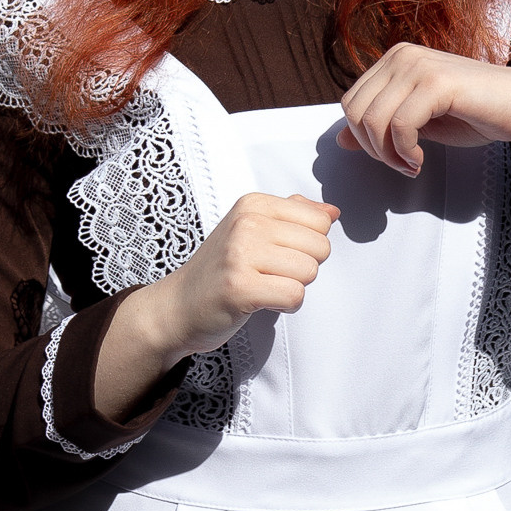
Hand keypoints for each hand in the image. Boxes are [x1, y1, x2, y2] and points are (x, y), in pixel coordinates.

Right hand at [141, 192, 338, 361]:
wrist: (179, 305)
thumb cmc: (221, 270)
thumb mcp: (253, 231)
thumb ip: (294, 217)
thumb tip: (331, 211)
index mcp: (253, 204)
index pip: (320, 221)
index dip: (309, 245)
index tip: (278, 254)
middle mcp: (247, 223)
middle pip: (320, 247)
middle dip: (303, 268)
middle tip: (270, 274)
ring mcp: (241, 254)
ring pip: (309, 272)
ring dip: (293, 287)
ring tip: (264, 286)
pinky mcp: (240, 287)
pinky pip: (294, 295)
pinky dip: (285, 306)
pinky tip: (262, 301)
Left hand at [337, 45, 510, 178]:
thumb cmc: (474, 113)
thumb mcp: (418, 123)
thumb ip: (381, 126)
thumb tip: (342, 139)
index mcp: (394, 61)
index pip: (350, 103)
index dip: (364, 140)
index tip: (393, 157)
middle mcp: (401, 56)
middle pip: (355, 112)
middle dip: (373, 150)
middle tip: (402, 165)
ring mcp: (418, 65)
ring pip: (374, 120)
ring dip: (389, 155)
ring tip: (413, 164)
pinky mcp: (436, 83)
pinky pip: (400, 125)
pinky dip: (406, 151)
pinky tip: (422, 158)